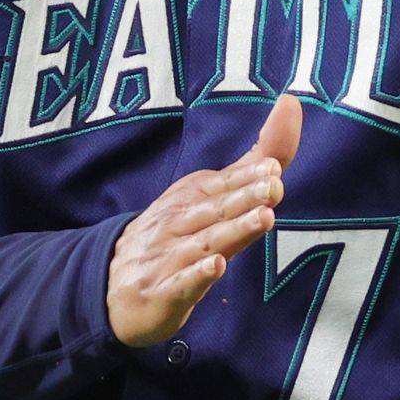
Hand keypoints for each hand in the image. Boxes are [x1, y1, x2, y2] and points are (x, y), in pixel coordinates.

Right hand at [106, 96, 301, 347]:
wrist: (112, 286)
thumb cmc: (173, 237)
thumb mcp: (207, 200)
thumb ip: (249, 168)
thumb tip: (288, 108)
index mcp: (192, 197)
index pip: (223, 184)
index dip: (249, 177)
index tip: (274, 168)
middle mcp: (180, 221)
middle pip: (217, 208)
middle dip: (245, 196)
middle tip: (275, 186)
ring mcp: (169, 256)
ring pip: (206, 242)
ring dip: (233, 230)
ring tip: (262, 219)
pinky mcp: (163, 291)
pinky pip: (182, 282)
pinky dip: (198, 274)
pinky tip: (215, 266)